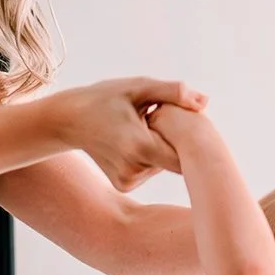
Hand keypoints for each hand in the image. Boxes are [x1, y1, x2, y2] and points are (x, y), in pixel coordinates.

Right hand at [50, 78, 205, 191]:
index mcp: (139, 146)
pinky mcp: (125, 186)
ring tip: (146, 127)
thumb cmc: (105, 98)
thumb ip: (173, 93)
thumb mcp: (138, 88)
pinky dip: (150, 156)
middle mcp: (134, 170)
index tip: (195, 126)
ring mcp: (128, 181)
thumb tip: (205, 101)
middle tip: (163, 118)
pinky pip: (151, 170)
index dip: (193, 142)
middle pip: (176, 160)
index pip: (184, 156)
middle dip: (178, 141)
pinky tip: (136, 141)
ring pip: (164, 165)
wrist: (69, 120)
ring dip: (163, 147)